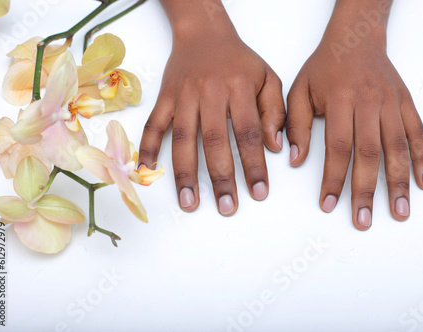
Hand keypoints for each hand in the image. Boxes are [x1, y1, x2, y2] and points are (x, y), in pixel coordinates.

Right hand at [139, 6, 284, 215]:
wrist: (204, 33)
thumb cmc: (239, 61)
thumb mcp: (268, 78)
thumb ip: (274, 112)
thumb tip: (275, 147)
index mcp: (239, 88)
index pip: (249, 133)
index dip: (254, 165)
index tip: (259, 192)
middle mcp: (210, 92)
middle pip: (214, 141)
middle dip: (221, 178)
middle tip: (226, 207)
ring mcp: (183, 95)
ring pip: (183, 138)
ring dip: (185, 173)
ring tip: (189, 202)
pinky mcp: (164, 96)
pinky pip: (154, 123)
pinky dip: (150, 146)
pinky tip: (147, 169)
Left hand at [286, 1, 422, 229]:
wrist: (355, 40)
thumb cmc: (324, 68)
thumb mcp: (299, 90)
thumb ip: (297, 125)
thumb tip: (295, 160)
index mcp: (340, 100)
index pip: (338, 147)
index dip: (334, 179)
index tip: (329, 204)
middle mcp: (369, 103)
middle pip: (370, 153)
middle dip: (366, 190)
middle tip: (363, 220)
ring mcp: (391, 103)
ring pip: (398, 147)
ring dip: (400, 182)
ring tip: (400, 211)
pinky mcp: (406, 103)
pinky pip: (418, 133)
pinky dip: (422, 158)